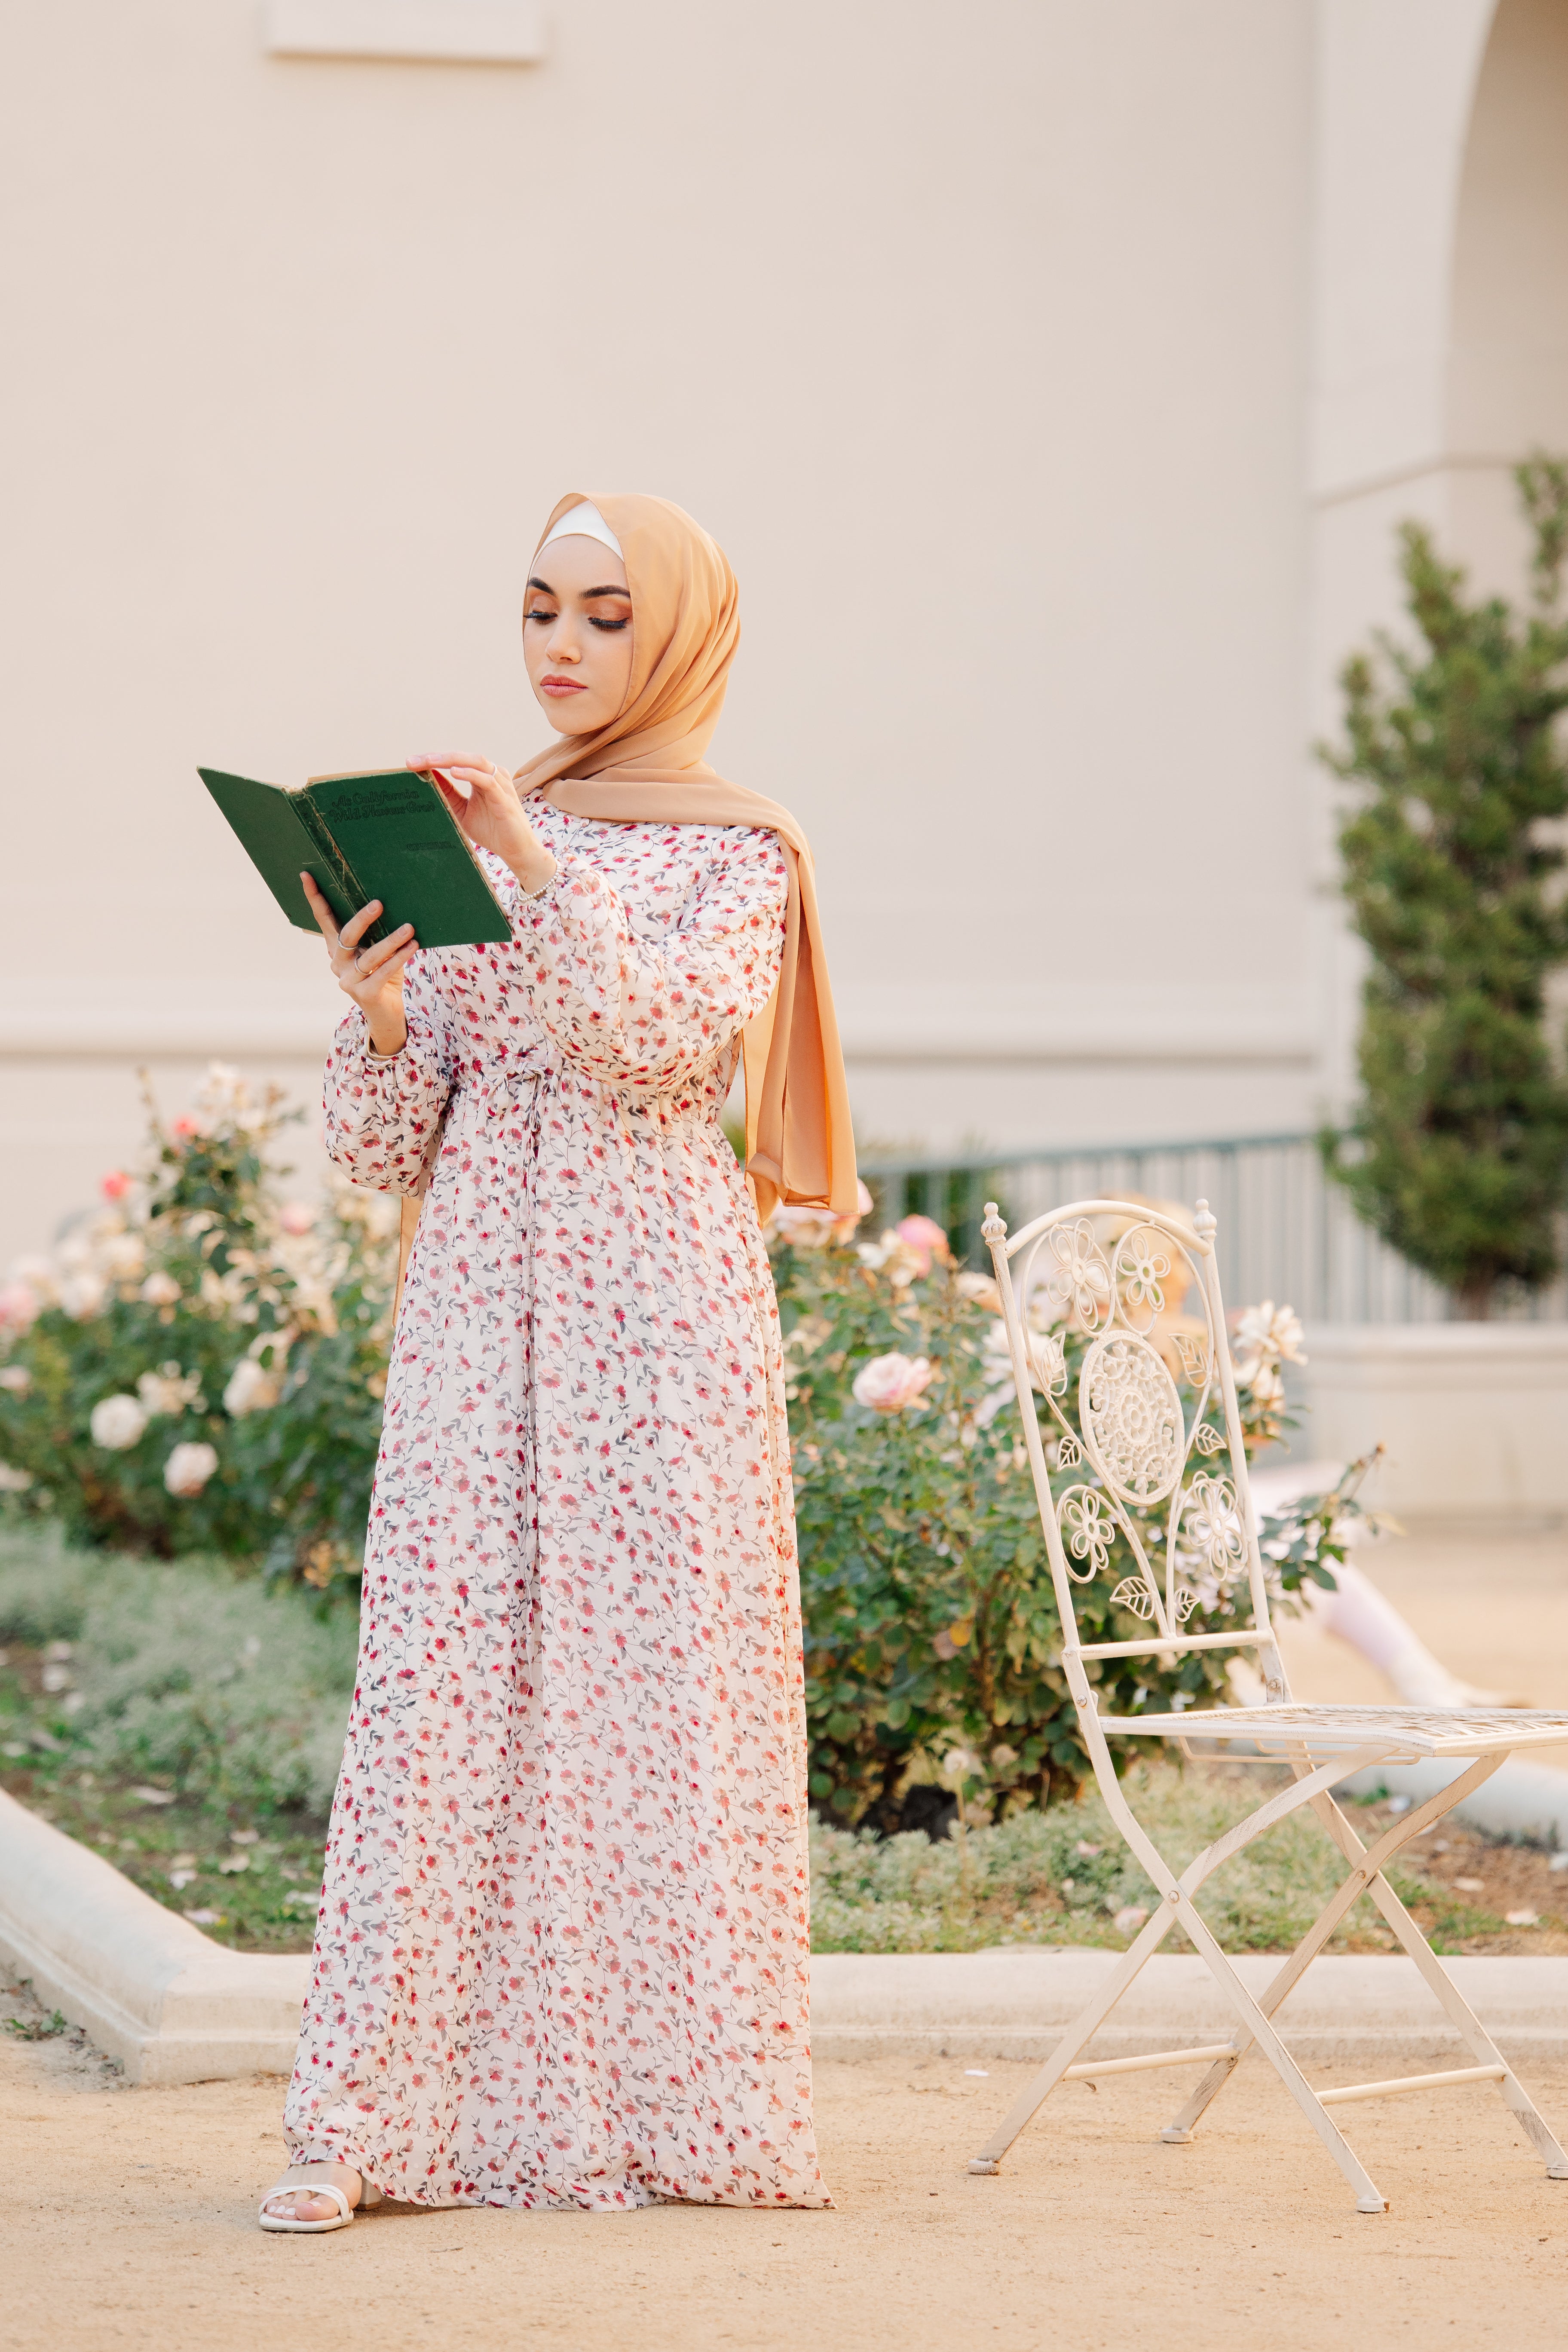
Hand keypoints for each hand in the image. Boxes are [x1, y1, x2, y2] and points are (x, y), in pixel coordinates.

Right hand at [302, 873, 414, 1055]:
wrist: (387, 1013)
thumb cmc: (384, 975)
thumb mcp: (379, 950)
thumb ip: (377, 932)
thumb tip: (390, 901)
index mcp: (337, 948)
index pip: (323, 919)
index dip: (315, 898)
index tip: (306, 875)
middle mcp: (337, 963)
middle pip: (346, 936)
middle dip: (362, 919)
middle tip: (379, 903)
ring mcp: (348, 981)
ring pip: (369, 956)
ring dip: (391, 940)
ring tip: (409, 928)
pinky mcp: (364, 994)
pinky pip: (382, 973)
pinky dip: (398, 959)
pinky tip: (413, 947)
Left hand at [408, 753, 555, 894]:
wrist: (516, 851)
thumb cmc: (492, 830)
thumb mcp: (462, 810)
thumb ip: (448, 793)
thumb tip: (427, 778)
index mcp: (483, 776)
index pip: (455, 762)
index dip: (432, 760)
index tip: (410, 763)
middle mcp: (493, 775)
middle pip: (462, 757)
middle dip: (436, 757)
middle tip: (412, 761)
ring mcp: (500, 785)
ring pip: (475, 762)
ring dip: (450, 760)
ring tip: (429, 761)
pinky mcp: (504, 798)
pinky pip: (487, 781)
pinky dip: (470, 774)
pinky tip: (454, 772)